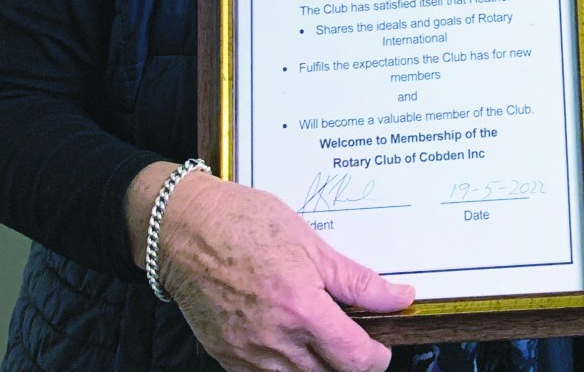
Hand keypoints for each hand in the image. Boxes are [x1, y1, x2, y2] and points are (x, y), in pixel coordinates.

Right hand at [135, 167, 413, 371]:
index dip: (377, 358)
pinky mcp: (226, 357)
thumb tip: (399, 297)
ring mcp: (247, 354)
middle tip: (357, 342)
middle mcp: (274, 339)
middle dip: (350, 365)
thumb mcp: (311, 244)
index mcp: (300, 307)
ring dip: (319, 368)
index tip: (381, 348)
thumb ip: (357, 280)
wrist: (184, 230)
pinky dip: (286, 369)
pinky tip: (292, 345)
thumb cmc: (246, 225)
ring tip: (325, 341)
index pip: (353, 358)